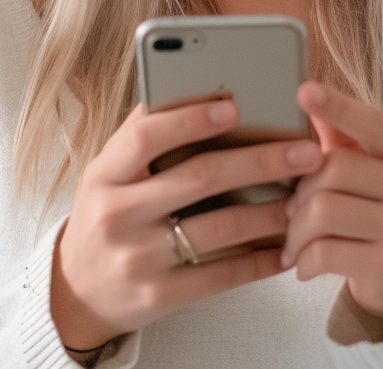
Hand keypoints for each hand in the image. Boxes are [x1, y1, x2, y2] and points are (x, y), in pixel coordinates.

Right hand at [51, 98, 323, 349]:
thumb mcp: (109, 169)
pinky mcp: (158, 297)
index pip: (146, 136)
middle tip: (305, 151)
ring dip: (269, 212)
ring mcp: (137, 259)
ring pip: (218, 229)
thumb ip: (145, 131)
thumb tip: (201, 85)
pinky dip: (258, 262)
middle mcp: (117, 214)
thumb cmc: (108, 211)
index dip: (190, 119)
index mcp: (105, 173)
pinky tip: (284, 249)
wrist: (77, 291)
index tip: (234, 106)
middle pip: (198, 179)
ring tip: (304, 198)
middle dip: (259, 161)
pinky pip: (219, 277)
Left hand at [280, 82, 382, 332]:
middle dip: (299, 192)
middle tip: (291, 210)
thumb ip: (343, 137)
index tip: (304, 90)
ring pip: (323, 212)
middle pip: (334, 169)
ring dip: (296, 230)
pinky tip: (303, 264)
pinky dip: (303, 260)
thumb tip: (309, 93)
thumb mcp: (374, 170)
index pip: (371, 122)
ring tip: (294, 240)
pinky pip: (326, 253)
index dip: (338, 106)